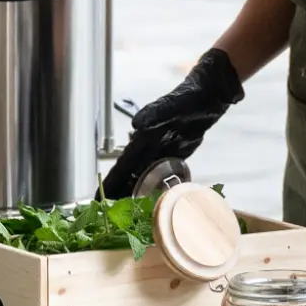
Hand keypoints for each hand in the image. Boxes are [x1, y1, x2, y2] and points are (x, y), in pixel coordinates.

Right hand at [100, 48, 244, 198]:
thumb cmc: (188, 97)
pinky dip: (157, 185)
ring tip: (126, 211)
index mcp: (143, 137)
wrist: (208, 94)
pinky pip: (164, 172)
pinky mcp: (179, 153)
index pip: (123, 165)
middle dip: (119, 191)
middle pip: (131, 174)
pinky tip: (155, 197)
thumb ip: (154, 113)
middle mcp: (150, 146)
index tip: (97, 196)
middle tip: (107, 212)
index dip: (111, 181)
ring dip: (136, 191)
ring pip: (145, 175)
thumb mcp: (171, 105)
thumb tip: (136, 123)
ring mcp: (164, 150)